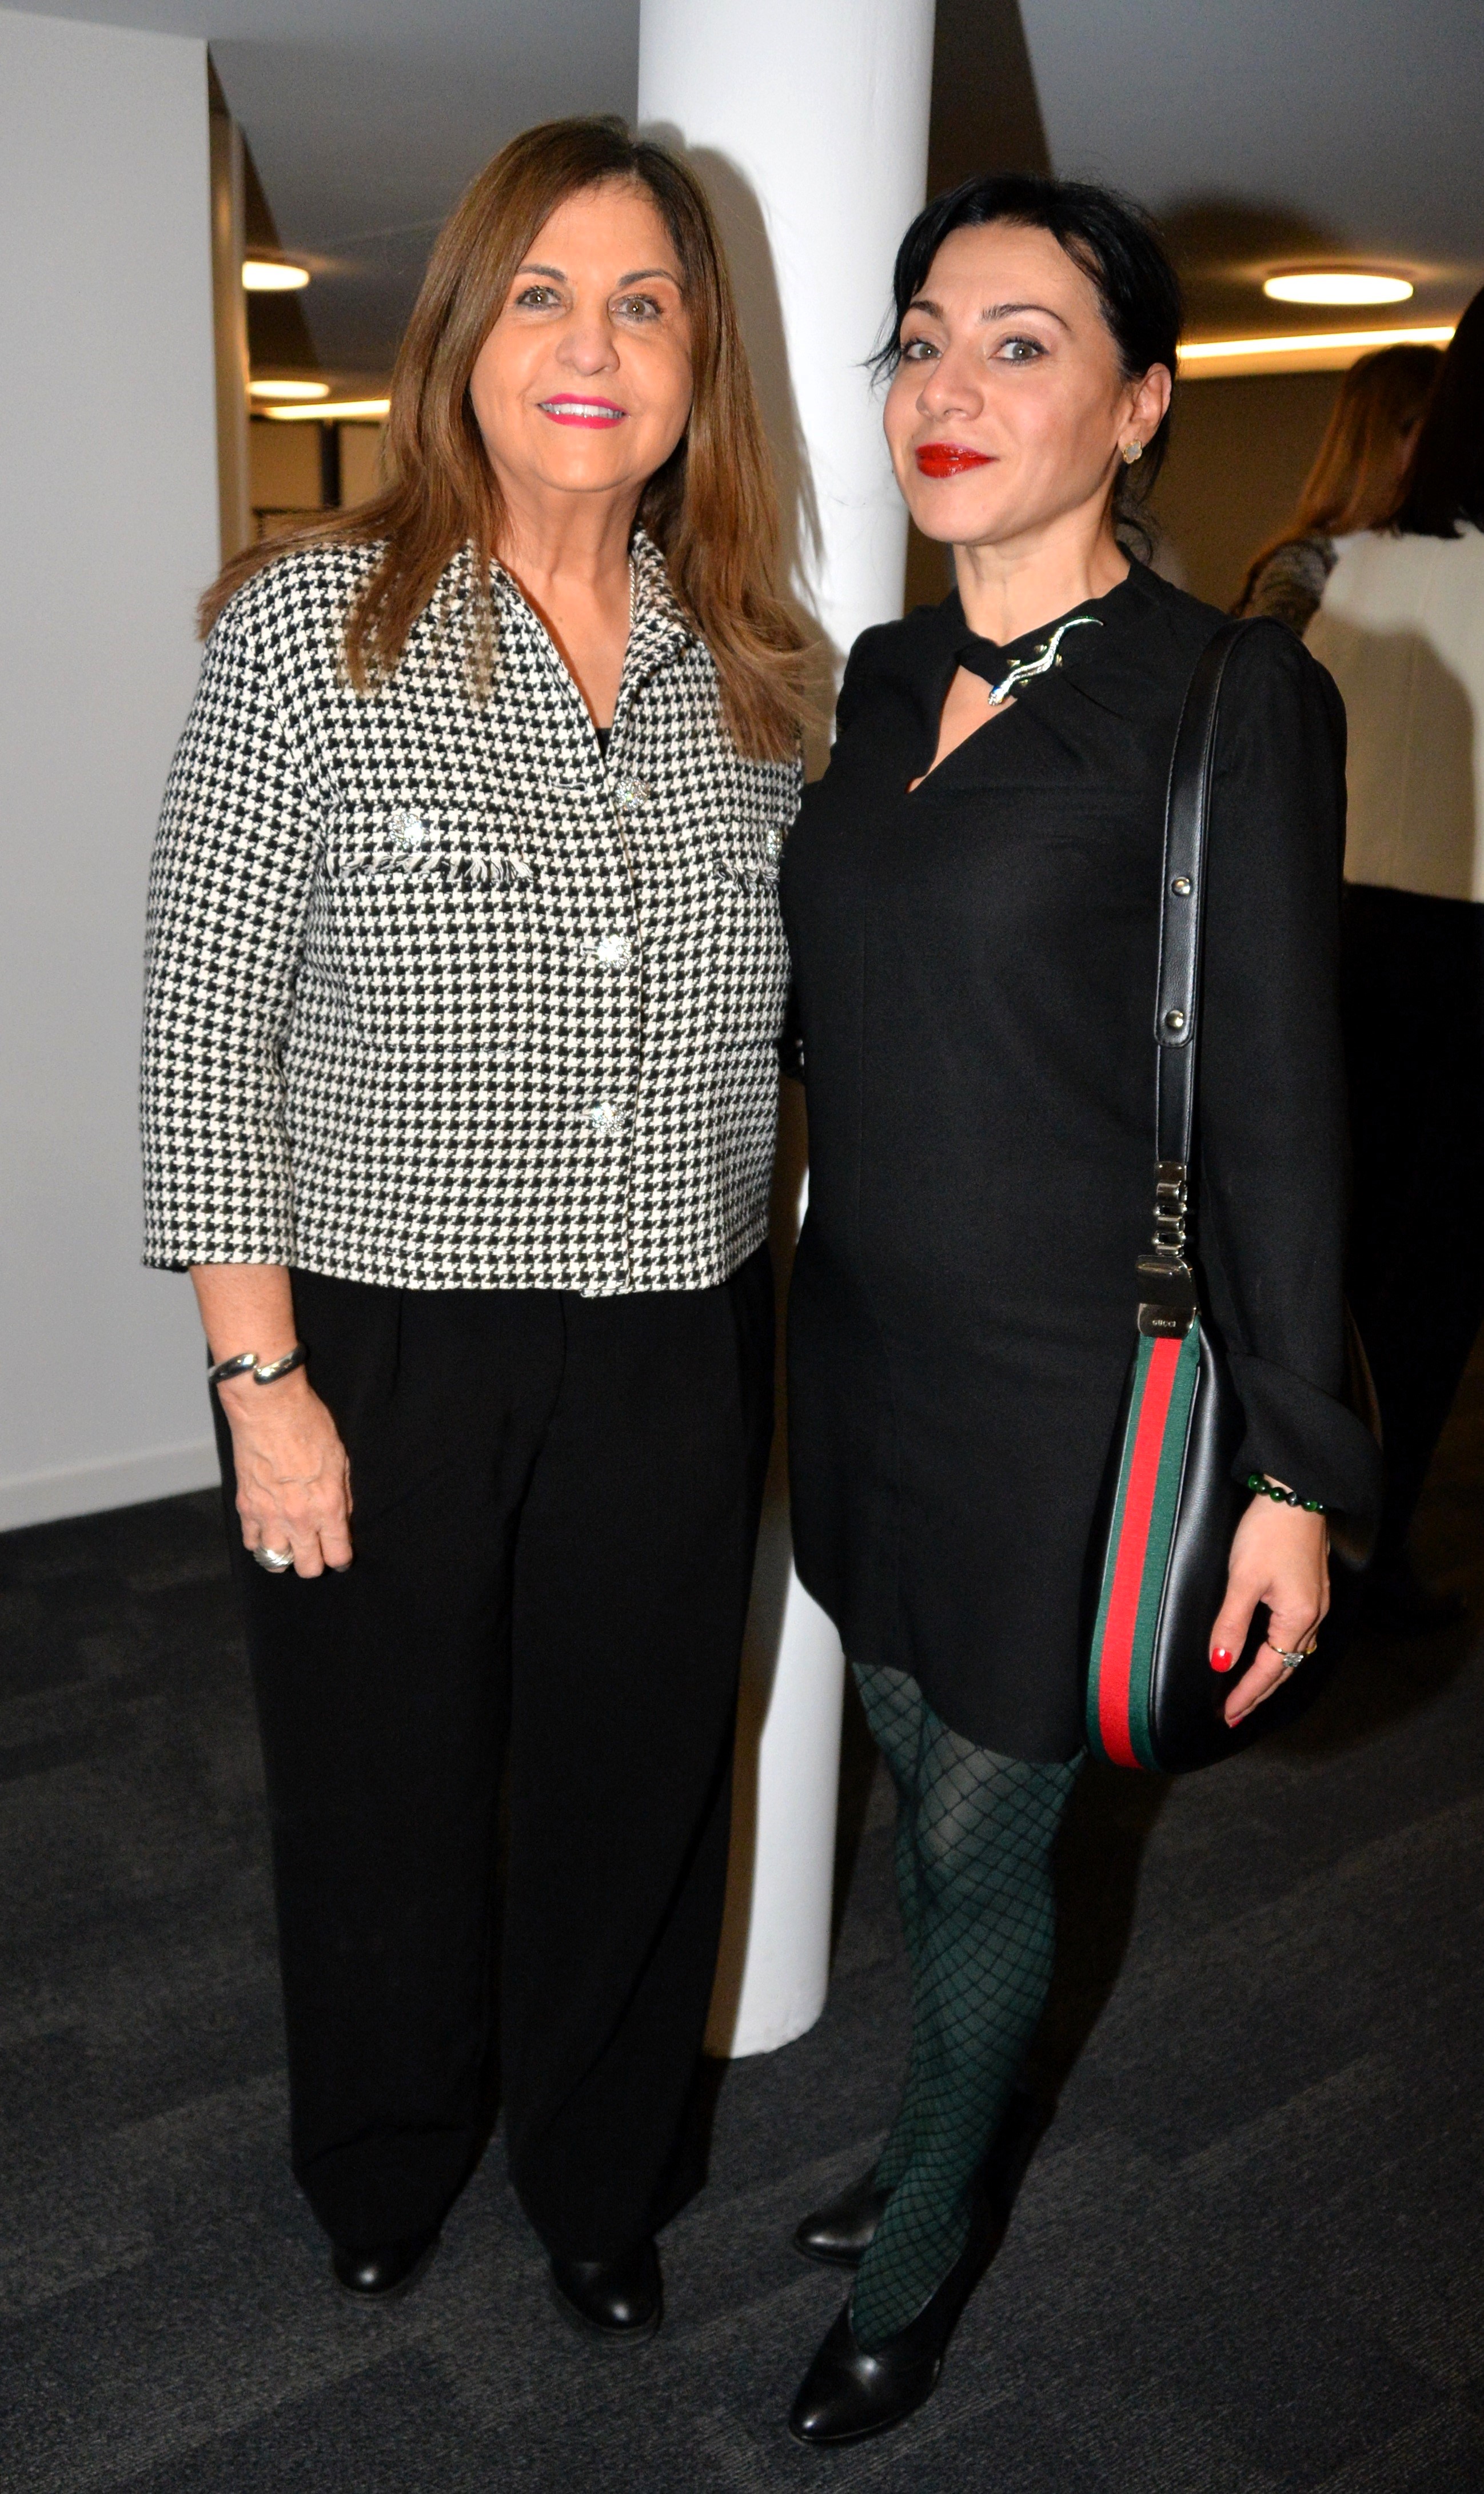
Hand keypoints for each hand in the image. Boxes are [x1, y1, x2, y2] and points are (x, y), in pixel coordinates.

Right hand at [217, 1370, 352, 1578]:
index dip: (341, 1558)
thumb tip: (342, 1517)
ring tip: (290, 1543)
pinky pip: (250, 1542)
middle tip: (317, 1549)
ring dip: (285, 1555)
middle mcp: (298, 1518)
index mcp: (328, 1506)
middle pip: (308, 1567)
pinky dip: (259, 1541)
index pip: (337, 1555)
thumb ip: (343, 1494)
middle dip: (315, 1561)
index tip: (340, 1553)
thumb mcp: (340, 1458)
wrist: (268, 1406)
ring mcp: (268, 1515)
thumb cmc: (308, 1424)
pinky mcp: (245, 1506)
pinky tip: (268, 1530)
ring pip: (275, 1561)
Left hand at [1209, 1493, 1328, 1727]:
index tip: (1227, 1714)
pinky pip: (1297, 1635)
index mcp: (1297, 1618)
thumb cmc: (1269, 1532)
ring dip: (1271, 1675)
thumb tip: (1221, 1663)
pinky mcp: (1311, 1589)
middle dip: (1260, 1693)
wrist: (1297, 1493)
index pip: (1269, 1669)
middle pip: (1286, 1668)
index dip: (1247, 1694)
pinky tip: (1269, 1653)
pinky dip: (1281, 1653)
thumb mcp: (1243, 1579)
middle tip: (1236, 1715)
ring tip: (1249, 1693)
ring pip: (1293, 1653)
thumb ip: (1231, 1623)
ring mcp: (1315, 1603)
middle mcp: (1313, 1616)